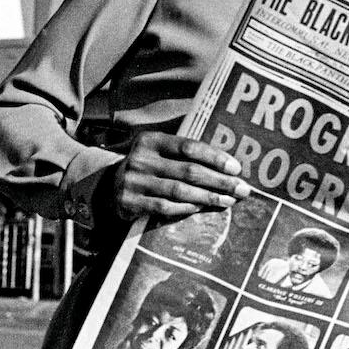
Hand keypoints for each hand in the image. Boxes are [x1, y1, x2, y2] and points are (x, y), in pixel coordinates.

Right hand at [102, 131, 251, 224]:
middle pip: (188, 171)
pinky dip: (186, 208)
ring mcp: (134, 181)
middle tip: (241, 189)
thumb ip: (184, 154)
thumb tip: (227, 166)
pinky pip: (164, 207)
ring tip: (228, 201)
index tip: (237, 168)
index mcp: (151, 140)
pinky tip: (201, 208)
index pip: (189, 146)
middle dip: (219, 181)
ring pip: (179, 191)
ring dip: (208, 197)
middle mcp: (141, 158)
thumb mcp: (159, 152)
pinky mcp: (129, 202)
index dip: (215, 157)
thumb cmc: (147, 167)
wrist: (107, 185)